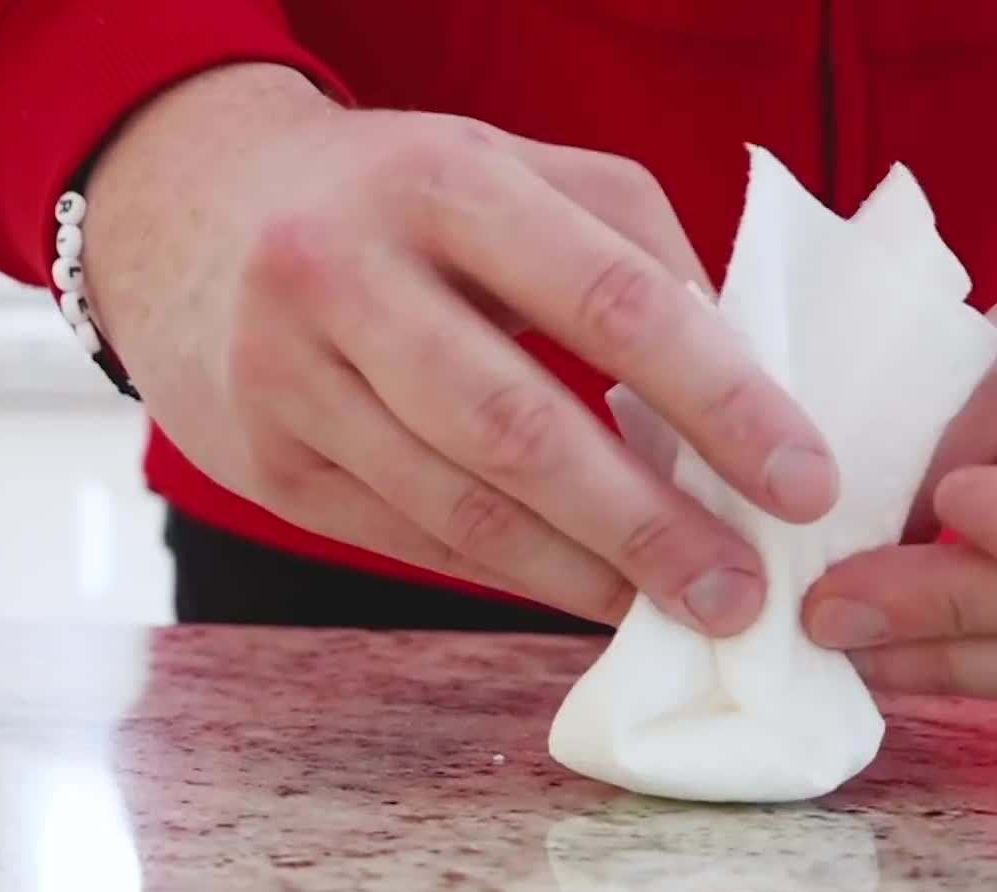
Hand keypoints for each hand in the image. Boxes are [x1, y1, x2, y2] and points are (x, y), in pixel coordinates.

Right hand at [84, 65, 836, 632]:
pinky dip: (512, 575)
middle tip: (746, 591)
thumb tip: (748, 384)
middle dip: (652, 524)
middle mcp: (347, 272)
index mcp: (445, 181)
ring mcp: (289, 375)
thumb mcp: (515, 176)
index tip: (804, 478)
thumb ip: (635, 255)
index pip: (611, 300)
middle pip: (523, 427)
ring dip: (585, 574)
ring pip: (460, 505)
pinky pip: (410, 539)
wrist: (192, 209)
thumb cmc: (402, 197)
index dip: (720, 399)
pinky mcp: (263, 462)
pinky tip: (584, 592)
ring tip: (676, 611)